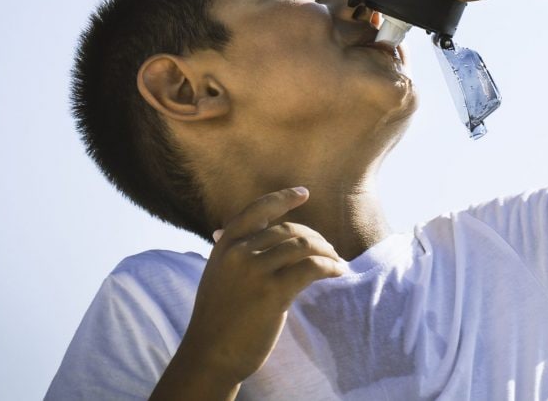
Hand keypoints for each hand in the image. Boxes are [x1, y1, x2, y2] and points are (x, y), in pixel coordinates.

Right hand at [175, 188, 346, 385]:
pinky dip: (330, 267)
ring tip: (336, 262)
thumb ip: (236, 252)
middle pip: (289, 229)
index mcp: (225, 245)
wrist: (210, 354)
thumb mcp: (219, 275)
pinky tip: (338, 272)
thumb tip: (259, 229)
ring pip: (304, 245)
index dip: (282, 198)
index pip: (258, 210)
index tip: (303, 193)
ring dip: (327, 252)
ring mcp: (255, 271)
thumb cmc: (218, 318)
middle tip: (329, 250)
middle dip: (315, 237)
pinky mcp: (273, 292)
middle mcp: (239, 253)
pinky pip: (312, 267)